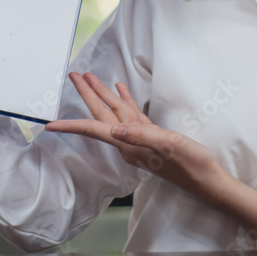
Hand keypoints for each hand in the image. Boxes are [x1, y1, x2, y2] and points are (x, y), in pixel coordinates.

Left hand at [46, 72, 256, 234]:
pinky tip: (121, 90)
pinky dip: (125, 101)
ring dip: (104, 94)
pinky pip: (132, 115)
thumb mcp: (167, 146)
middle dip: (86, 95)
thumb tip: (114, 130)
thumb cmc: (190, 164)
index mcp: (128, 145)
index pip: (94, 130)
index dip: (71, 125)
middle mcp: (129, 142)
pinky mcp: (151, 136)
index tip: (49, 125)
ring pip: (116, 112)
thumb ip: (141, 136)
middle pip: (101, 115)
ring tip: (91, 77)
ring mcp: (139, 139)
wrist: (207, 179)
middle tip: (73, 76)